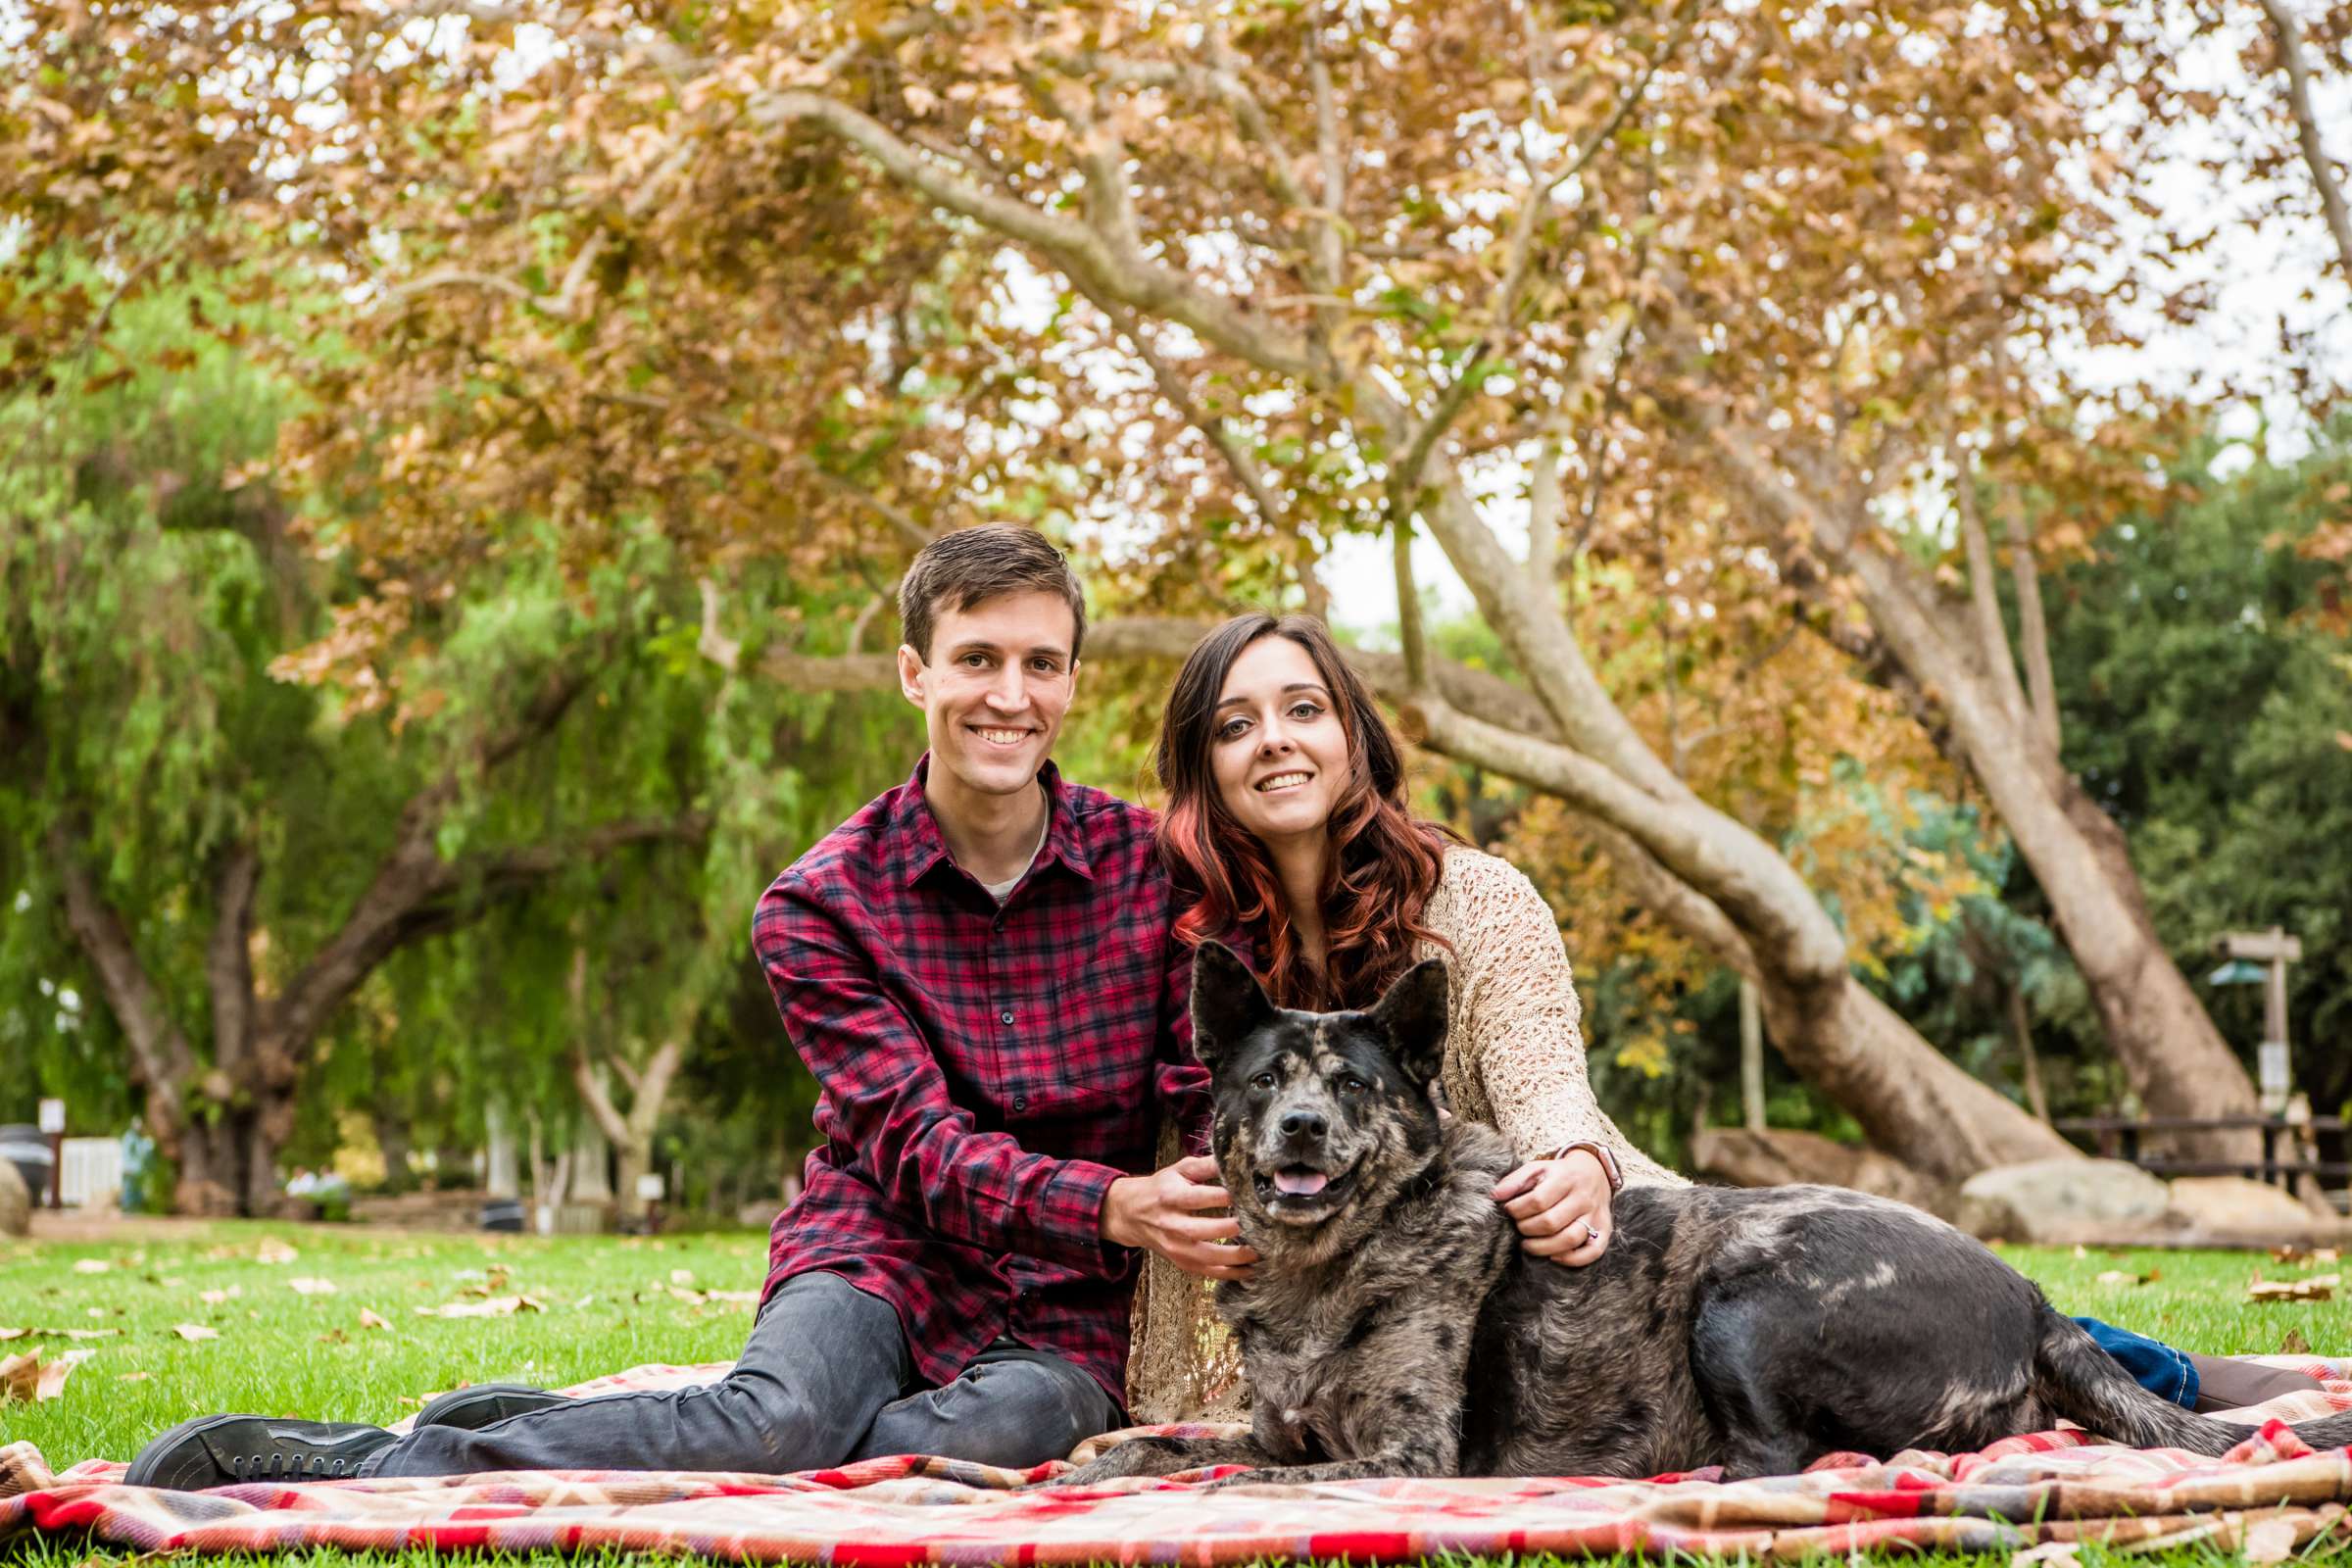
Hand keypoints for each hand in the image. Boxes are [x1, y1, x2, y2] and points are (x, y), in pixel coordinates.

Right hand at [1103, 1155, 1257, 1280]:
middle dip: (1228, 1230)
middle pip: (1199, 1231)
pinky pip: (1206, 1272)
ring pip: (1204, 1257)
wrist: (1131, 1214)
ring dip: (1233, 1258)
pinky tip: (1249, 1270)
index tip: (1246, 1195)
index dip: (1223, 1196)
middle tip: (1256, 1226)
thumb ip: (1206, 1165)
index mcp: (1170, 1197)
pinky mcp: (1180, 1262)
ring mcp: (1174, 1247)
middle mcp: (1170, 1224)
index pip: (1197, 1198)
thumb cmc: (1162, 1188)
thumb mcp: (1180, 1170)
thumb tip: (1233, 1160)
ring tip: (1258, 1252)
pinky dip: (1229, 1274)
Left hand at [1493, 1148, 1612, 1266]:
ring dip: (1544, 1247)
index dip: (1518, 1210)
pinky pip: (1594, 1251)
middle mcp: (1583, 1197)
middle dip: (1527, 1229)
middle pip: (1551, 1222)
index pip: (1538, 1200)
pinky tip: (1554, 1257)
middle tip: (1518, 1227)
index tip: (1509, 1211)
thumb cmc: (1558, 1174)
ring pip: (1570, 1239)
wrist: (1594, 1171)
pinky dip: (1573, 1259)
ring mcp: (1595, 1215)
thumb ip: (1515, 1180)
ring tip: (1528, 1244)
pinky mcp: (1605, 1229)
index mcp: (1565, 1178)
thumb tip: (1495, 1196)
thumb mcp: (1537, 1168)